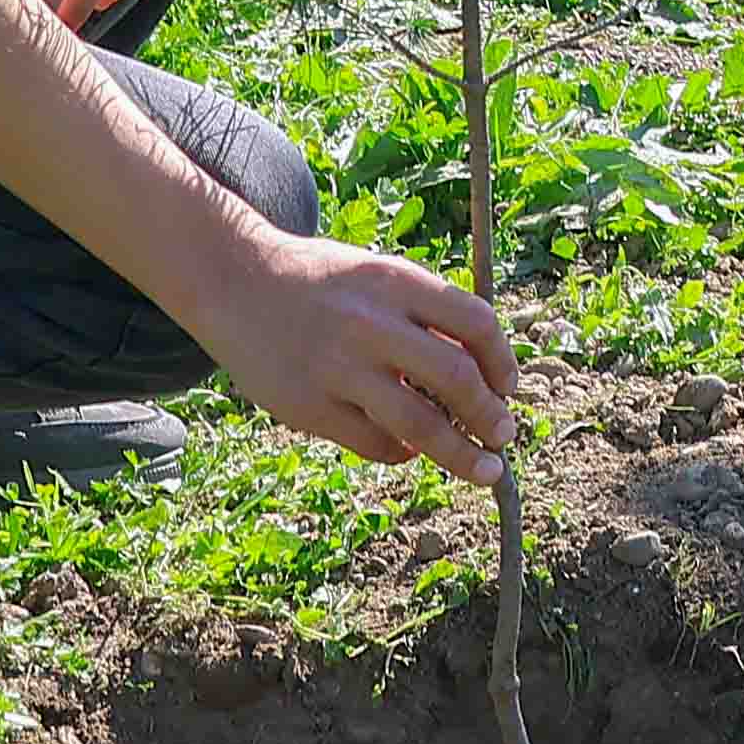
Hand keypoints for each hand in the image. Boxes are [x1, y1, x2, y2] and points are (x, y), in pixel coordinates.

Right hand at [176, 219, 516, 480]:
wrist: (234, 281)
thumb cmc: (322, 283)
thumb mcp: (377, 275)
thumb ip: (424, 315)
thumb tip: (482, 374)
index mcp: (396, 281)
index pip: (475, 323)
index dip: (503, 361)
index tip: (509, 388)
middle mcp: (371, 324)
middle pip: (456, 378)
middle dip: (491, 416)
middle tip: (505, 436)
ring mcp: (339, 369)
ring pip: (420, 425)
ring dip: (462, 454)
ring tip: (484, 468)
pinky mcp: (310, 407)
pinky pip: (376, 443)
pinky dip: (404, 452)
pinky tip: (411, 449)